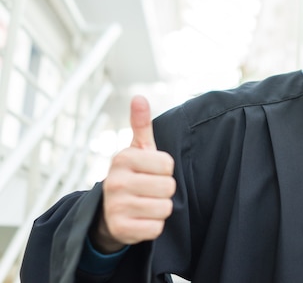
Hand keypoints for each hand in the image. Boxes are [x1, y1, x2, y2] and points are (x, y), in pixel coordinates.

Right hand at [91, 96, 175, 252]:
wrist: (108, 211)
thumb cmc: (132, 175)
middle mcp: (116, 182)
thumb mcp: (138, 149)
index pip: (168, 165)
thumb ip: (141, 125)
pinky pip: (156, 228)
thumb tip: (139, 97)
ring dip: (160, 208)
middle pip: (168, 187)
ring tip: (145, 203)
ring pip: (165, 208)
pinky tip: (141, 219)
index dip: (165, 170)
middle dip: (164, 190)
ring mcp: (116, 207)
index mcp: (123, 158)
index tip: (151, 171)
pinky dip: (153, 226)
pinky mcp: (120, 229)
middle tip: (148, 189)